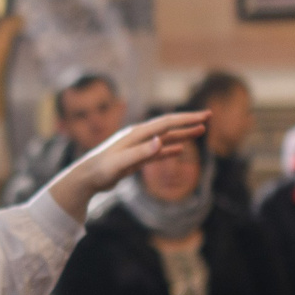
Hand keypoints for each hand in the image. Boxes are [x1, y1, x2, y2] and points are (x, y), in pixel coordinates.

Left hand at [48, 112, 211, 219]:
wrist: (86, 179)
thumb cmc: (101, 170)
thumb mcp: (121, 163)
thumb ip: (141, 152)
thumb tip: (161, 142)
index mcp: (138, 134)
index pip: (167, 122)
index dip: (187, 118)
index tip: (205, 116)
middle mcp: (139, 136)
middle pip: (169, 126)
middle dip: (189, 121)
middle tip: (208, 116)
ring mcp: (138, 146)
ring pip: (165, 138)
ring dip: (183, 134)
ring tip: (200, 131)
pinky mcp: (136, 158)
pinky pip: (158, 151)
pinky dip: (170, 149)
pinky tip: (179, 150)